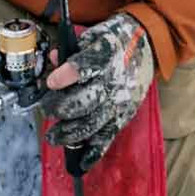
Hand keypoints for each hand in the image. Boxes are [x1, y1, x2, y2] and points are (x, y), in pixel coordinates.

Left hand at [42, 12, 153, 170]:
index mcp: (107, 54)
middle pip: (87, 100)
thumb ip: (74, 48)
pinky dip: (95, 152)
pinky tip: (80, 162)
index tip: (51, 81)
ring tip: (52, 137)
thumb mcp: (96, 33)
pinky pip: (109, 137)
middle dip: (62, 108)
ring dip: (70, 133)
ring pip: (94, 122)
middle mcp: (115, 80)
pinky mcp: (125, 115)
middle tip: (47, 109)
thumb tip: (55, 58)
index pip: (87, 66)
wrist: (147, 45)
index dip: (67, 75)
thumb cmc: (115, 38)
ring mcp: (120, 101)